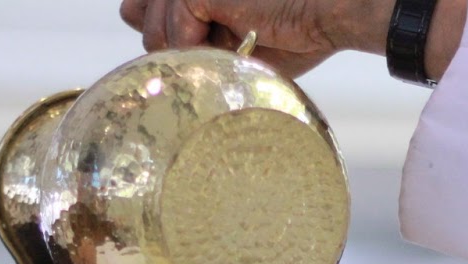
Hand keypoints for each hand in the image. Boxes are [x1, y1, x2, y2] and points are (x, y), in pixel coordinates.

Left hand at [119, 0, 393, 76]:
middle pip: (139, 19)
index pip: (140, 8)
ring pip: (153, 36)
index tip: (202, 39)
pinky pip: (173, 39)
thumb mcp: (231, 41)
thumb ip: (183, 33)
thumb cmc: (291, 29)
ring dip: (192, 51)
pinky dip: (203, 51)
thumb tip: (139, 26)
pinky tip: (238, 35)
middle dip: (174, 43)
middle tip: (227, 38)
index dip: (161, 28)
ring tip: (235, 36)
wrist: (328, 15)